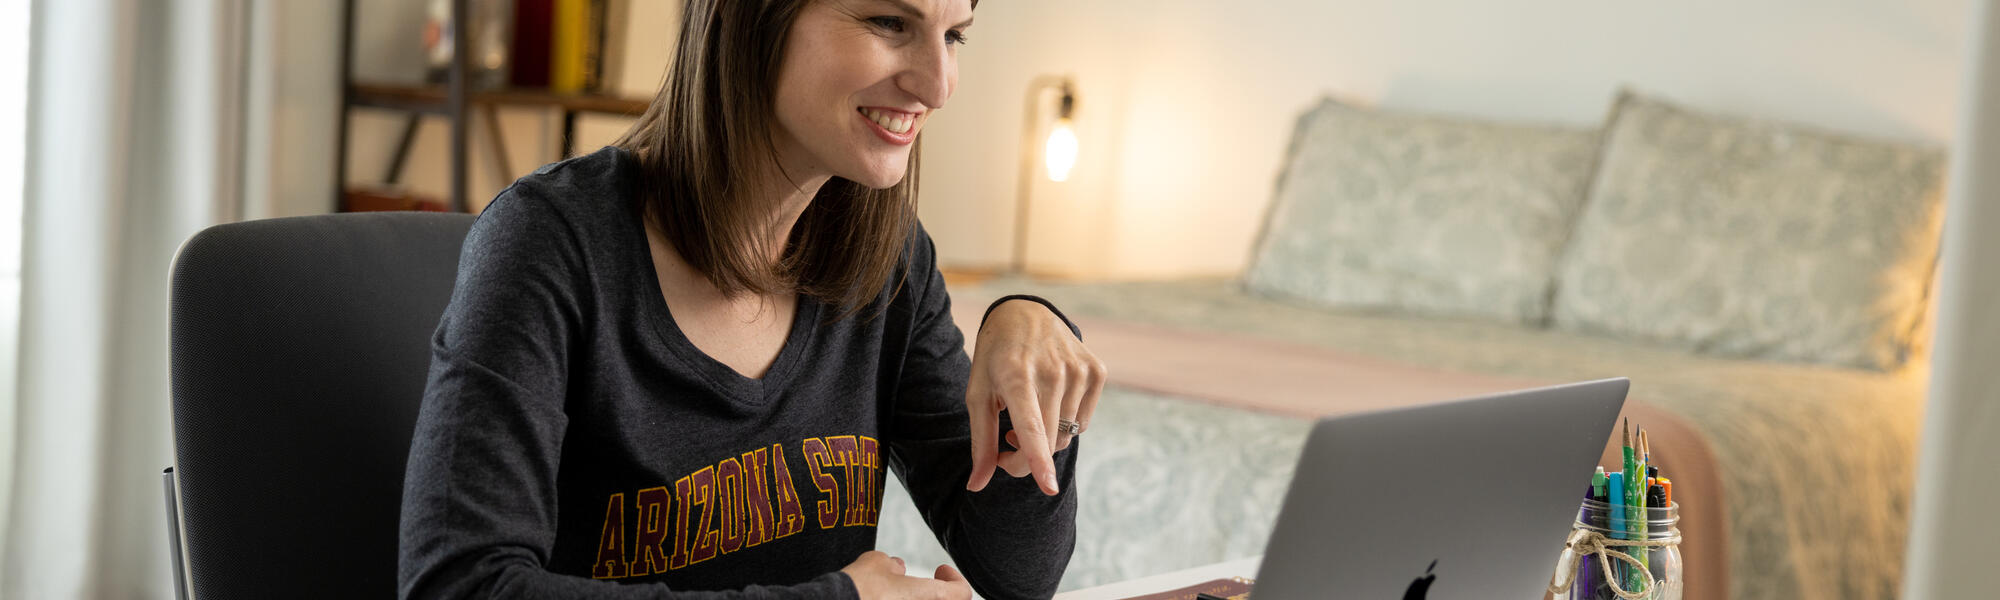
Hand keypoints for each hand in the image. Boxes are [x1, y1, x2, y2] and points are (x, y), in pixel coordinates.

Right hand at [841, 551, 971, 599]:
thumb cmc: (860, 587)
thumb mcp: (878, 563)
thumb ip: (893, 566)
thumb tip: (896, 567)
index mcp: (932, 598)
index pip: (962, 593)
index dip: (954, 579)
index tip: (940, 569)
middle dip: (938, 594)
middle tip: (925, 583)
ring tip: (901, 593)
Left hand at [965, 299, 1105, 494]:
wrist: (1024, 313)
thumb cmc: (995, 359)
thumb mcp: (978, 394)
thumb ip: (981, 442)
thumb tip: (976, 486)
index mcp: (1015, 375)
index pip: (1031, 425)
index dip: (1038, 459)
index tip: (1049, 487)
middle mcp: (1051, 371)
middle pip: (1047, 441)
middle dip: (1025, 459)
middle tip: (1006, 445)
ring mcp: (1078, 369)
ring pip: (1065, 436)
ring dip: (1044, 442)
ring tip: (1025, 418)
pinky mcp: (1096, 370)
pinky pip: (1082, 423)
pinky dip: (1065, 426)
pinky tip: (1049, 406)